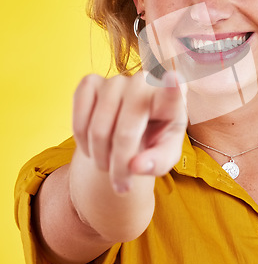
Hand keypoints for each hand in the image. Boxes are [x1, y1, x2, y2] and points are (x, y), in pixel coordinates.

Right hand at [72, 71, 186, 193]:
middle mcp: (144, 83)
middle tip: (122, 185)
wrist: (134, 126)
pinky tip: (94, 147)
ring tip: (109, 166)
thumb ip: (158, 162)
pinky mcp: (90, 82)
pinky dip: (82, 142)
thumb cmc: (156, 139)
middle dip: (119, 167)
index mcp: (172, 99)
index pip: (173, 91)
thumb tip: (136, 166)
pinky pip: (78, 120)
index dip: (172, 86)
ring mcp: (116, 80)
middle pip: (125, 133)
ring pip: (98, 130)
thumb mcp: (165, 155)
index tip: (173, 78)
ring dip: (100, 159)